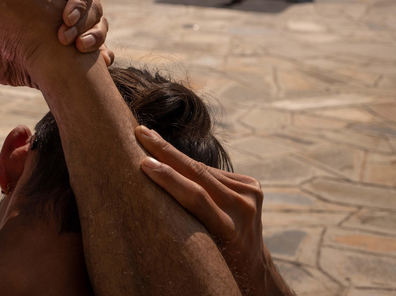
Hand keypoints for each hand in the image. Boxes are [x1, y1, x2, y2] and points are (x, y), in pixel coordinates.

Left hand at [25, 0, 112, 63]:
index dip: (80, 5)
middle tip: (63, 38)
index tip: (67, 19)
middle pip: (95, 13)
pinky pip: (99, 47)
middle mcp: (85, 1)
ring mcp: (84, 20)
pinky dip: (104, 54)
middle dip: (81, 26)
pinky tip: (104, 62)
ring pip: (100, 29)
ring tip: (80, 49)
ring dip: (94, 40)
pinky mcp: (80, 37)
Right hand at [134, 127, 293, 295]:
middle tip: (141, 132)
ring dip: (173, 154)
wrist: (252, 263)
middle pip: (197, 172)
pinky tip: (172, 156)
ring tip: (148, 137)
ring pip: (202, 168)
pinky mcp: (253, 185)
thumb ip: (182, 219)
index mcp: (228, 230)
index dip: (168, 178)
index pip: (195, 196)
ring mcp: (251, 194)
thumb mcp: (198, 248)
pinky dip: (190, 165)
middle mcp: (242, 209)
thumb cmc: (213, 260)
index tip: (143, 163)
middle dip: (165, 151)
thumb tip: (153, 183)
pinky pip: (212, 171)